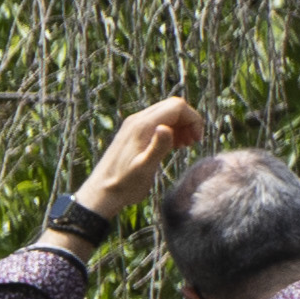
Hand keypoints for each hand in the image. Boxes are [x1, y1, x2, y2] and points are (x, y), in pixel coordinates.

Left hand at [81, 98, 205, 217]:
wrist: (102, 192)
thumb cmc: (125, 184)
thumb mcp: (144, 168)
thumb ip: (157, 147)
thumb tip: (166, 127)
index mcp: (142, 125)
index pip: (177, 106)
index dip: (193, 119)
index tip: (197, 140)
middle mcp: (137, 120)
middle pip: (173, 106)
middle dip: (188, 121)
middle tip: (192, 143)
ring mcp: (134, 125)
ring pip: (167, 113)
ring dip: (181, 125)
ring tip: (185, 145)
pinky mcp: (134, 133)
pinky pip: (159, 122)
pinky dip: (171, 130)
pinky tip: (174, 146)